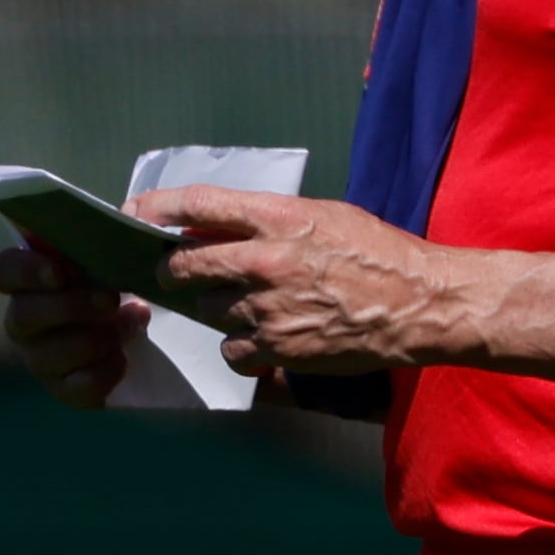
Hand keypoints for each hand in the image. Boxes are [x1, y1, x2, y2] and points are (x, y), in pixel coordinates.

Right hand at [0, 244, 151, 410]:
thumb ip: (97, 238)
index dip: (26, 271)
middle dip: (70, 307)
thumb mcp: (104, 253)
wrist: (135, 325)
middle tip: (110, 298)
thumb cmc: (111, 280)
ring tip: (132, 322)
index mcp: (27, 281)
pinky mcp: (65, 390)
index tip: (60, 271)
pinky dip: (107, 371)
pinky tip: (125, 356)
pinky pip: (79, 388)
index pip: (3, 272)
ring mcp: (40, 359)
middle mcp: (24, 322)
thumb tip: (116, 220)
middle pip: (24, 316)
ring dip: (98, 339)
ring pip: (53, 355)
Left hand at [133, 186, 475, 374]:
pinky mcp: (279, 349)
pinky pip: (232, 349)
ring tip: (250, 305)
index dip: (158, 206)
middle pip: (184, 264)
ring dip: (217, 308)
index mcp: (279, 218)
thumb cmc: (376, 252)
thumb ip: (266, 221)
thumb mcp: (322, 216)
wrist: (420, 304)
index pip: (199, 204)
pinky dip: (239, 346)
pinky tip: (263, 337)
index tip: (134, 212)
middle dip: (170, 270)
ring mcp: (270, 309)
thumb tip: (211, 227)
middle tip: (170, 273)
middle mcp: (266, 261)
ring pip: (208, 310)